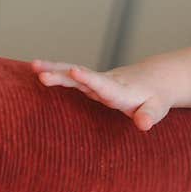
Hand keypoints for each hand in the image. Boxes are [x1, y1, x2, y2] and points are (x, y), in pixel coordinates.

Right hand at [32, 60, 170, 130]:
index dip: (89, 79)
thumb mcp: (157, 109)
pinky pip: (71, 76)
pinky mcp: (91, 82)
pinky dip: (55, 71)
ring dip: (54, 69)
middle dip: (62, 75)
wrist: (153, 80)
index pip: (104, 85)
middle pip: (83, 77)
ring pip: (73, 73)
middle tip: (41, 74)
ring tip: (33, 66)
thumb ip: (149, 116)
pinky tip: (36, 70)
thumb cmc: (154, 99)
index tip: (75, 71)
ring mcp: (97, 81)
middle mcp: (106, 82)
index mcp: (121, 90)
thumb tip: (143, 125)